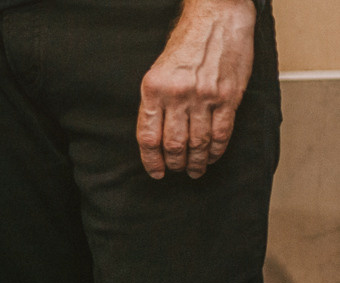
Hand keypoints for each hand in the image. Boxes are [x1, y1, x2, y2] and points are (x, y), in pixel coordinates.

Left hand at [138, 0, 255, 178]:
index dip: (151, 161)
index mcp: (154, 90)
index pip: (148, 137)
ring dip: (196, 161)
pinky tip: (212, 156)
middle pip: (173, 144)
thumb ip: (155, 103)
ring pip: (197, 143)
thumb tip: (156, 138)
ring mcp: (204, 96)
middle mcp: (177, 95)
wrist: (217, 17)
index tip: (156, 172)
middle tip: (177, 170)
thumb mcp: (157, 72)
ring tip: (195, 169)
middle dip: (175, 163)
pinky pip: (221, 132)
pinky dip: (216, 149)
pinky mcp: (228, 96)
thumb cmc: (186, 44)